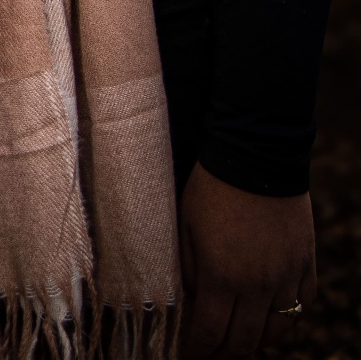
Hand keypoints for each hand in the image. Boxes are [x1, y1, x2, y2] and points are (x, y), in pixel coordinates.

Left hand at [179, 162, 315, 356]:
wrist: (255, 152)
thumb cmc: (212, 186)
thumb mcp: (186, 226)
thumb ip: (190, 270)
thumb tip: (194, 301)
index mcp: (222, 277)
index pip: (210, 335)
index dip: (198, 350)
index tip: (190, 352)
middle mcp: (257, 285)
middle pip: (244, 342)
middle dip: (224, 353)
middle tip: (213, 350)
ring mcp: (286, 275)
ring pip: (277, 330)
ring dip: (257, 339)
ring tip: (242, 335)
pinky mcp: (305, 262)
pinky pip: (302, 305)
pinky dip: (287, 316)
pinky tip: (271, 312)